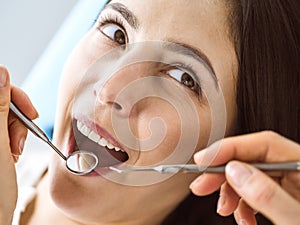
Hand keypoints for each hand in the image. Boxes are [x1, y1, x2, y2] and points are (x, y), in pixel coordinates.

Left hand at [0, 66, 37, 224]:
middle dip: (16, 118)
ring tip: (15, 152)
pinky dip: (13, 138)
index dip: (11, 93)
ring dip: (16, 131)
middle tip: (19, 140)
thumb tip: (0, 72)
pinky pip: (3, 127)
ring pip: (2, 115)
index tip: (30, 110)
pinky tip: (12, 153)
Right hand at [190, 131, 299, 224]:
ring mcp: (290, 186)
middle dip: (223, 173)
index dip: (230, 148)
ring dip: (231, 193)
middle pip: (252, 160)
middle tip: (201, 185)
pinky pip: (255, 193)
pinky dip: (242, 205)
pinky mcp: (283, 199)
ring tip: (224, 210)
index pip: (264, 144)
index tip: (204, 160)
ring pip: (249, 176)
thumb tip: (236, 171)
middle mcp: (297, 173)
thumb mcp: (296, 221)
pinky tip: (242, 218)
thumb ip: (269, 196)